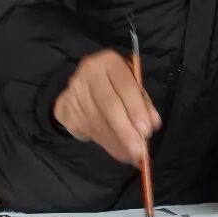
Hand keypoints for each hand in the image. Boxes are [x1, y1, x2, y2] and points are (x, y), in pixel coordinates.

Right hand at [52, 50, 160, 164]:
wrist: (81, 87)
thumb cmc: (115, 86)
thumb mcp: (132, 88)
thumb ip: (143, 104)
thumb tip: (153, 125)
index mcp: (110, 62)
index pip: (125, 86)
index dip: (137, 109)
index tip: (147, 130)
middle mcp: (89, 73)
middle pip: (109, 105)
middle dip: (126, 131)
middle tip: (139, 151)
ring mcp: (74, 90)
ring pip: (98, 122)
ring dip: (117, 142)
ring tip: (132, 155)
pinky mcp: (65, 107)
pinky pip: (88, 130)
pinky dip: (106, 144)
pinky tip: (118, 150)